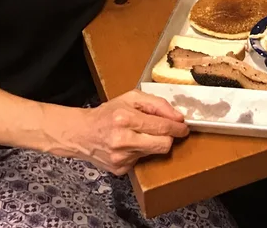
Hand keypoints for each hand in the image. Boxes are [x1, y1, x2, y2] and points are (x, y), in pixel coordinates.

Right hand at [70, 91, 188, 174]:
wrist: (82, 134)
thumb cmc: (108, 113)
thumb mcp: (131, 98)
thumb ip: (157, 104)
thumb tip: (177, 117)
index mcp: (125, 119)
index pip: (162, 127)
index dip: (177, 127)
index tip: (184, 127)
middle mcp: (123, 140)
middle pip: (163, 145)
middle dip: (170, 137)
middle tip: (171, 131)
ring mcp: (121, 158)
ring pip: (154, 153)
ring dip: (154, 143)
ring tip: (141, 135)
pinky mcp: (120, 169)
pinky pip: (142, 160)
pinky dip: (141, 151)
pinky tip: (131, 145)